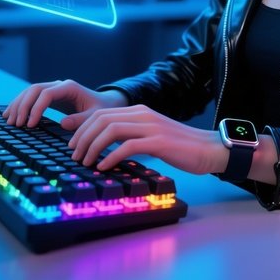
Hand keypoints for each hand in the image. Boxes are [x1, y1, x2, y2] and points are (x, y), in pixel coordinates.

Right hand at [2, 79, 126, 127]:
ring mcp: (53, 88)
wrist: (104, 103)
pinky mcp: (49, 96)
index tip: (30, 125)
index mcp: (69, 88)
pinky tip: (10, 114)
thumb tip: (63, 123)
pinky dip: (19, 104)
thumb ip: (81, 119)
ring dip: (18, 104)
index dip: (36, 108)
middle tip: (16, 124)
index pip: (46, 94)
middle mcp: (59, 85)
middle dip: (23, 106)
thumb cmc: (101, 110)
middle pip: (34, 89)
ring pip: (29, 91)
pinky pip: (31, 96)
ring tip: (9, 121)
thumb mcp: (95, 116)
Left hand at [67, 104, 229, 175]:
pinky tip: (103, 167)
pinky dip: (111, 156)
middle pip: (102, 118)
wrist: (208, 149)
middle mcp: (142, 114)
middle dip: (82, 136)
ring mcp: (151, 126)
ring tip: (85, 161)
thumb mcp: (151, 137)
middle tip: (74, 155)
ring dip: (93, 146)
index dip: (82, 126)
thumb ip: (131, 137)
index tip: (71, 142)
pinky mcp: (158, 141)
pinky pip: (127, 146)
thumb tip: (107, 150)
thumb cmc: (180, 147)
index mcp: (139, 111)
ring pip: (111, 129)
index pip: (102, 113)